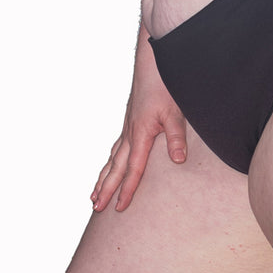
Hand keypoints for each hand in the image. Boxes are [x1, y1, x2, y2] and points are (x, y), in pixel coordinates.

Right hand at [91, 40, 186, 212]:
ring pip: (112, 158)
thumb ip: (176, 137)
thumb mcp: (174, 113)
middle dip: (106, 189)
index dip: (126, 190)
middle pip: (114, 168)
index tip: (118, 208)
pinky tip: (110, 164)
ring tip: (94, 194)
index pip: (133, 170)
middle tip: (96, 207)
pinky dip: (110, 161)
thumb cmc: (164, 87)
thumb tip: (178, 161)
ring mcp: (127, 128)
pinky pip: (116, 147)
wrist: (152, 63)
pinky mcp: (130, 121)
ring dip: (103, 177)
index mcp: (139, 135)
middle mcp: (129, 134)